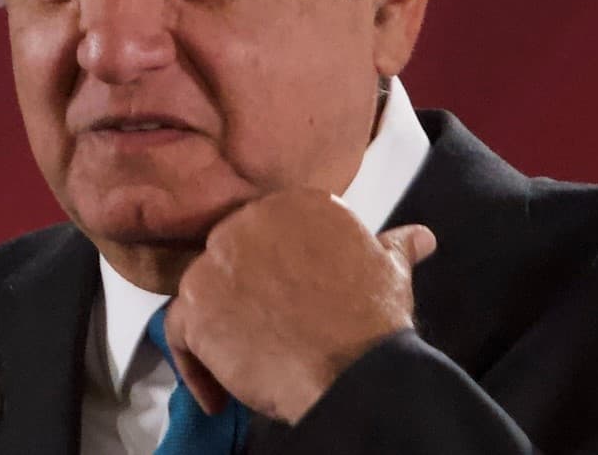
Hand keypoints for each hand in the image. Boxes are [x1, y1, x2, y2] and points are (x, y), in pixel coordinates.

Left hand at [161, 188, 437, 422]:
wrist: (352, 368)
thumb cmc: (371, 319)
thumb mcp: (390, 272)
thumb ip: (394, 248)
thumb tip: (420, 238)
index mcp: (295, 204)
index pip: (267, 233)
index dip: (275, 272)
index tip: (287, 300)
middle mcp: (249, 221)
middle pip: (230, 257)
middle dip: (243, 293)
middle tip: (265, 330)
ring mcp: (216, 263)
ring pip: (201, 292)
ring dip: (217, 326)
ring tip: (244, 361)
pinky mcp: (195, 307)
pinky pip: (178, 332)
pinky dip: (193, 365)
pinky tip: (216, 392)